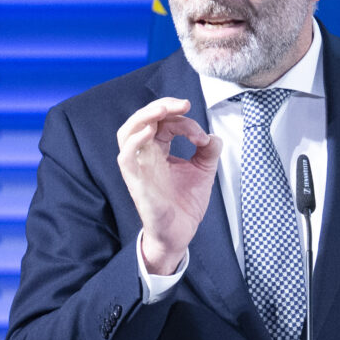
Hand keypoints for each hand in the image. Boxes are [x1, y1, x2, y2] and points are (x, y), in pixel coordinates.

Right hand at [116, 97, 216, 274]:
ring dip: (143, 117)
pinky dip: (134, 142)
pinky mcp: (135, 182)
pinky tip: (150, 132)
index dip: (184, 121)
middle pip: (142, 120)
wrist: (180, 234)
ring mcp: (138, 168)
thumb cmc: (185, 204)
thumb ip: (209, 151)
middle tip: (183, 105)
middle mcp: (145, 155)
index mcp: (158, 150)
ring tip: (162, 110)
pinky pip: (126, 157)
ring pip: (126, 133)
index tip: (203, 137)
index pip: (165, 123)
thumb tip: (213, 136)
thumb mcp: (203, 171)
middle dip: (161, 106)